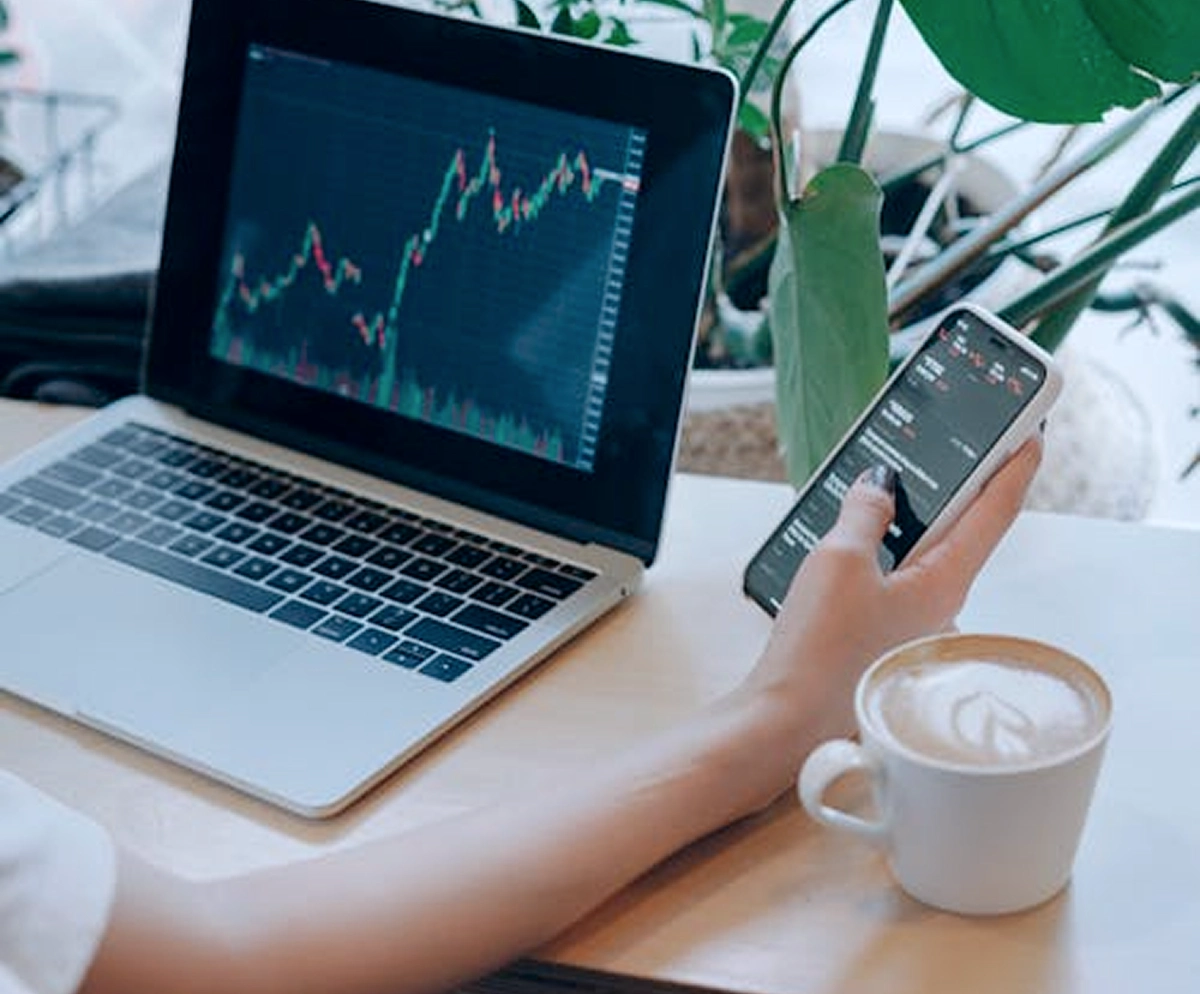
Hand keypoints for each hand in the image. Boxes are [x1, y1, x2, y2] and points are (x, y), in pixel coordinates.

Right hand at [737, 438, 1042, 785]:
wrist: (786, 724)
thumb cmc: (820, 652)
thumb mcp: (839, 560)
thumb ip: (865, 514)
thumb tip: (879, 487)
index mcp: (945, 585)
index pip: (994, 513)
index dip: (1013, 467)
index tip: (1030, 434)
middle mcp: (939, 611)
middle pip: (957, 535)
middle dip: (950, 494)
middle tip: (943, 454)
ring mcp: (910, 632)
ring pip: (918, 563)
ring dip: (904, 528)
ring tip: (874, 497)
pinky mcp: (880, 646)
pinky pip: (889, 589)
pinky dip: (876, 562)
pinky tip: (844, 554)